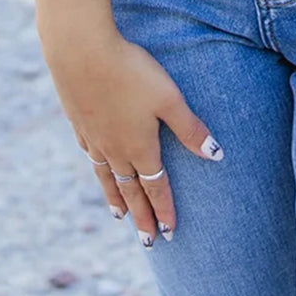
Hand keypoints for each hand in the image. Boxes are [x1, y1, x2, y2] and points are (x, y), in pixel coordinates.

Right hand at [45, 27, 224, 245]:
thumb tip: (215, 155)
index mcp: (139, 146)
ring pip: (107, 177)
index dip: (165, 209)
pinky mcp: (79, 122)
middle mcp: (115, 149)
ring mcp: (94, 137)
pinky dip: (97, 169)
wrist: (81, 52)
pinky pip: (91, 155)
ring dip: (116, 198)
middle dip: (142, 216)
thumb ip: (190, 128)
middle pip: (131, 190)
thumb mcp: (169, 98)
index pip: (156, 186)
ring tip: (120, 216)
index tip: (171, 233)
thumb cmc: (131, 72)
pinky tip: (98, 166)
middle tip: (148, 242)